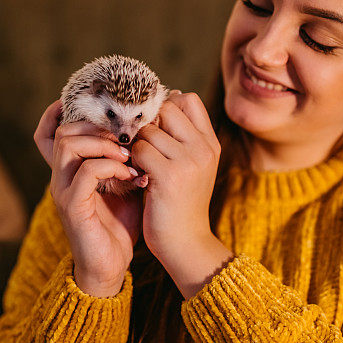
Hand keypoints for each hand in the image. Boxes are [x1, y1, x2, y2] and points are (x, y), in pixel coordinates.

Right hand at [34, 99, 142, 296]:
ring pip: (68, 143)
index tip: (107, 112)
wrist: (110, 266)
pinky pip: (86, 171)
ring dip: (103, 143)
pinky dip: (110, 167)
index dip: (72, 115)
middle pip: (62, 130)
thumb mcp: (127, 185)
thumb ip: (130, 159)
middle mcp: (62, 175)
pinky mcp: (72, 205)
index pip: (55, 129)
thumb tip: (154, 131)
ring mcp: (64, 189)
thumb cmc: (120, 225)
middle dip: (97, 126)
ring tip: (128, 155)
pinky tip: (130, 175)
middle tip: (127, 137)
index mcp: (72, 168)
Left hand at [130, 91, 222, 275]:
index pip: (187, 99)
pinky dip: (131, 160)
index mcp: (210, 143)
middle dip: (147, 123)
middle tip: (142, 145)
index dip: (166, 106)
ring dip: (136, 145)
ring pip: (148, 130)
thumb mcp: (191, 167)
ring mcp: (189, 161)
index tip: (155, 129)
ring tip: (139, 165)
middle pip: (166, 108)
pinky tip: (135, 176)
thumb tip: (164, 100)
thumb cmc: (180, 204)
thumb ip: (181, 138)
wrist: (185, 244)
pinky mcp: (170, 176)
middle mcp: (203, 148)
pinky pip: (140, 150)